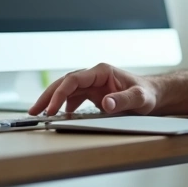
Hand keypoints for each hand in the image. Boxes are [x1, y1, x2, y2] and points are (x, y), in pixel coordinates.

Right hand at [29, 63, 158, 116]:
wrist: (154, 94)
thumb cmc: (147, 94)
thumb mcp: (139, 98)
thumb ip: (123, 100)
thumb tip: (105, 103)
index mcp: (102, 72)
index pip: (74, 80)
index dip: (60, 93)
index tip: (52, 109)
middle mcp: (94, 75)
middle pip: (65, 83)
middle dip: (48, 96)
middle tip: (34, 111)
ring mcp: (93, 84)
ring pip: (66, 89)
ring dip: (52, 100)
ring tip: (40, 113)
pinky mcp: (93, 93)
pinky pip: (73, 97)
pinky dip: (63, 105)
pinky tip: (59, 115)